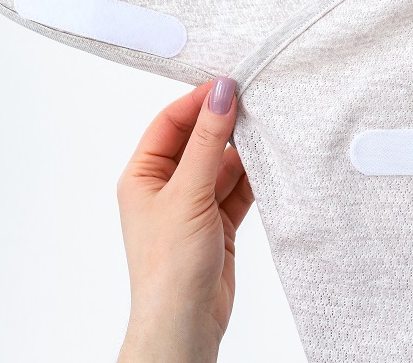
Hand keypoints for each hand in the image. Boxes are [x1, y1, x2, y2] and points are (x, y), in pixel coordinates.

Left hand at [116, 77, 253, 362]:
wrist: (185, 327)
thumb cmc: (169, 267)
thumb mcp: (189, 193)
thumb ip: (208, 141)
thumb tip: (221, 94)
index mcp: (143, 175)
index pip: (170, 122)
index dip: (198, 101)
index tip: (229, 84)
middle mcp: (165, 186)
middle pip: (198, 140)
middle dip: (224, 124)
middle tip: (254, 102)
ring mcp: (193, 205)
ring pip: (221, 164)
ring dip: (242, 151)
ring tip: (266, 131)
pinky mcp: (217, 223)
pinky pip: (237, 189)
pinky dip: (253, 177)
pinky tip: (269, 163)